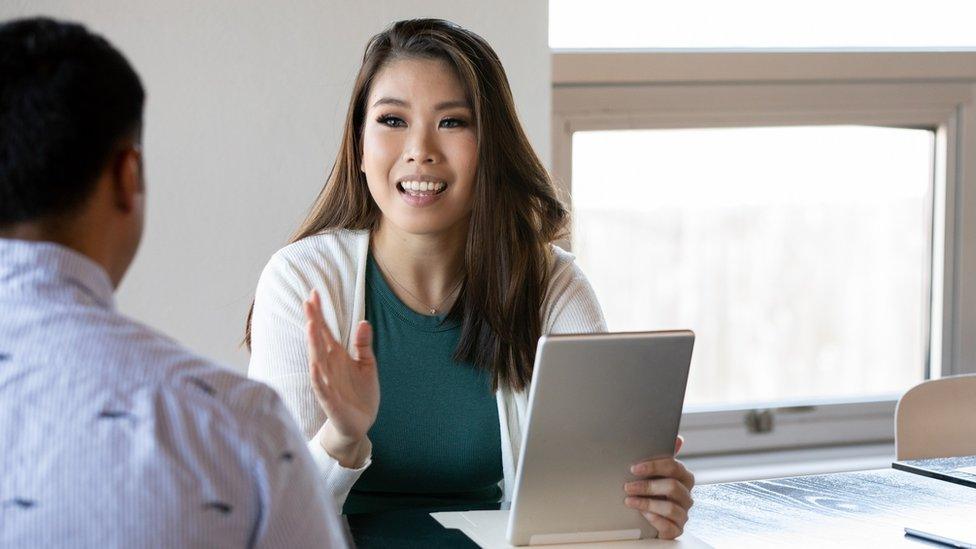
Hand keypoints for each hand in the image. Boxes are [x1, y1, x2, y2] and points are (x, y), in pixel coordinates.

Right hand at [304, 289, 379, 466]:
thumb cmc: (360, 392)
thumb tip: (364, 321)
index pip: (325, 331)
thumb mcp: (367, 364)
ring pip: (317, 360)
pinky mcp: (330, 400)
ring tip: (310, 325)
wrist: (361, 423)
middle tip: (307, 302)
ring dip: (313, 344)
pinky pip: (322, 387)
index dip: (320, 313)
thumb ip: (363, 344)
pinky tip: (315, 365)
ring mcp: (327, 382)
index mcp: (337, 356)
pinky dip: (318, 376)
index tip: (314, 293)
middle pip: (318, 340)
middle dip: (313, 322)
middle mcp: (328, 366)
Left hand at [623, 436, 694, 539]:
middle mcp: (686, 496)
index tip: (634, 468)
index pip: (674, 467)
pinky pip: (669, 527)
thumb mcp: (655, 473)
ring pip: (670, 507)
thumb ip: (663, 457)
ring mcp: (683, 514)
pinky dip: (655, 520)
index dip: (654, 466)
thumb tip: (679, 439)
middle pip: (673, 486)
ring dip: (647, 503)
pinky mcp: (676, 530)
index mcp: (683, 478)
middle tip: (627, 486)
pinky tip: (643, 515)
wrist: (647, 519)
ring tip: (629, 501)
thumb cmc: (652, 492)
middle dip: (647, 486)